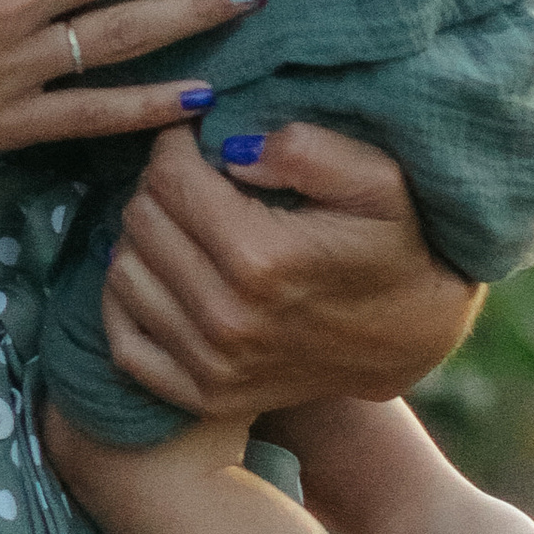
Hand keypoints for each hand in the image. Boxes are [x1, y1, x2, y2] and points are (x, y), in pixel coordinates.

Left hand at [103, 121, 481, 416]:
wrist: (411, 335)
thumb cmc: (393, 245)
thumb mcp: (377, 181)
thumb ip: (309, 150)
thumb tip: (232, 149)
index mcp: (262, 259)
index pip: (168, 178)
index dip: (177, 144)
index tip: (199, 138)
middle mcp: (227, 320)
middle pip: (142, 221)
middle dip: (161, 186)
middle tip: (195, 178)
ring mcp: (213, 366)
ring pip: (123, 273)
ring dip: (143, 239)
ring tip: (185, 223)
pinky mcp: (205, 396)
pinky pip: (125, 343)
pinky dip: (128, 303)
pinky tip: (162, 273)